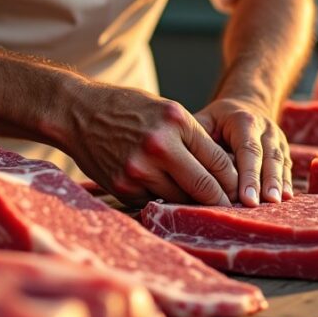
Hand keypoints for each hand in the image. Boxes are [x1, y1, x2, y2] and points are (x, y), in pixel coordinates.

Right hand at [60, 84, 237, 207]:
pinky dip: (161, 199)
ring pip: (180, 199)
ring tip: (200, 205)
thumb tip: (221, 170)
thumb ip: (191, 137)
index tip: (240, 192)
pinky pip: (153, 200)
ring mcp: (140, 169)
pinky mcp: (123, 186)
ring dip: (190, 202)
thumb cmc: (126, 108)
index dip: (233, 181)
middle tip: (230, 209)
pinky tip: (161, 192)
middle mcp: (160, 146)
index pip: (218, 161)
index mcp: (176, 122)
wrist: (77, 112)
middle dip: (220, 200)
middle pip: (204, 186)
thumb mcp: (165, 110)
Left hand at [195, 98, 291, 206]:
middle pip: (267, 157)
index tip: (244, 197)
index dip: (248, 174)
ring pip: (280, 162)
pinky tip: (286, 198)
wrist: (245, 106)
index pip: (248, 149)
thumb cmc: (217, 120)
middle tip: (258, 205)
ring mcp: (277, 139)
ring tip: (274, 203)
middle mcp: (265, 128)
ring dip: (278, 184)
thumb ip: (198, 139)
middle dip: (264, 182)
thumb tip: (187, 164)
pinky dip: (287, 182)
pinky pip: (287, 167)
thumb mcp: (204, 120)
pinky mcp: (284, 150)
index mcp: (244, 120)